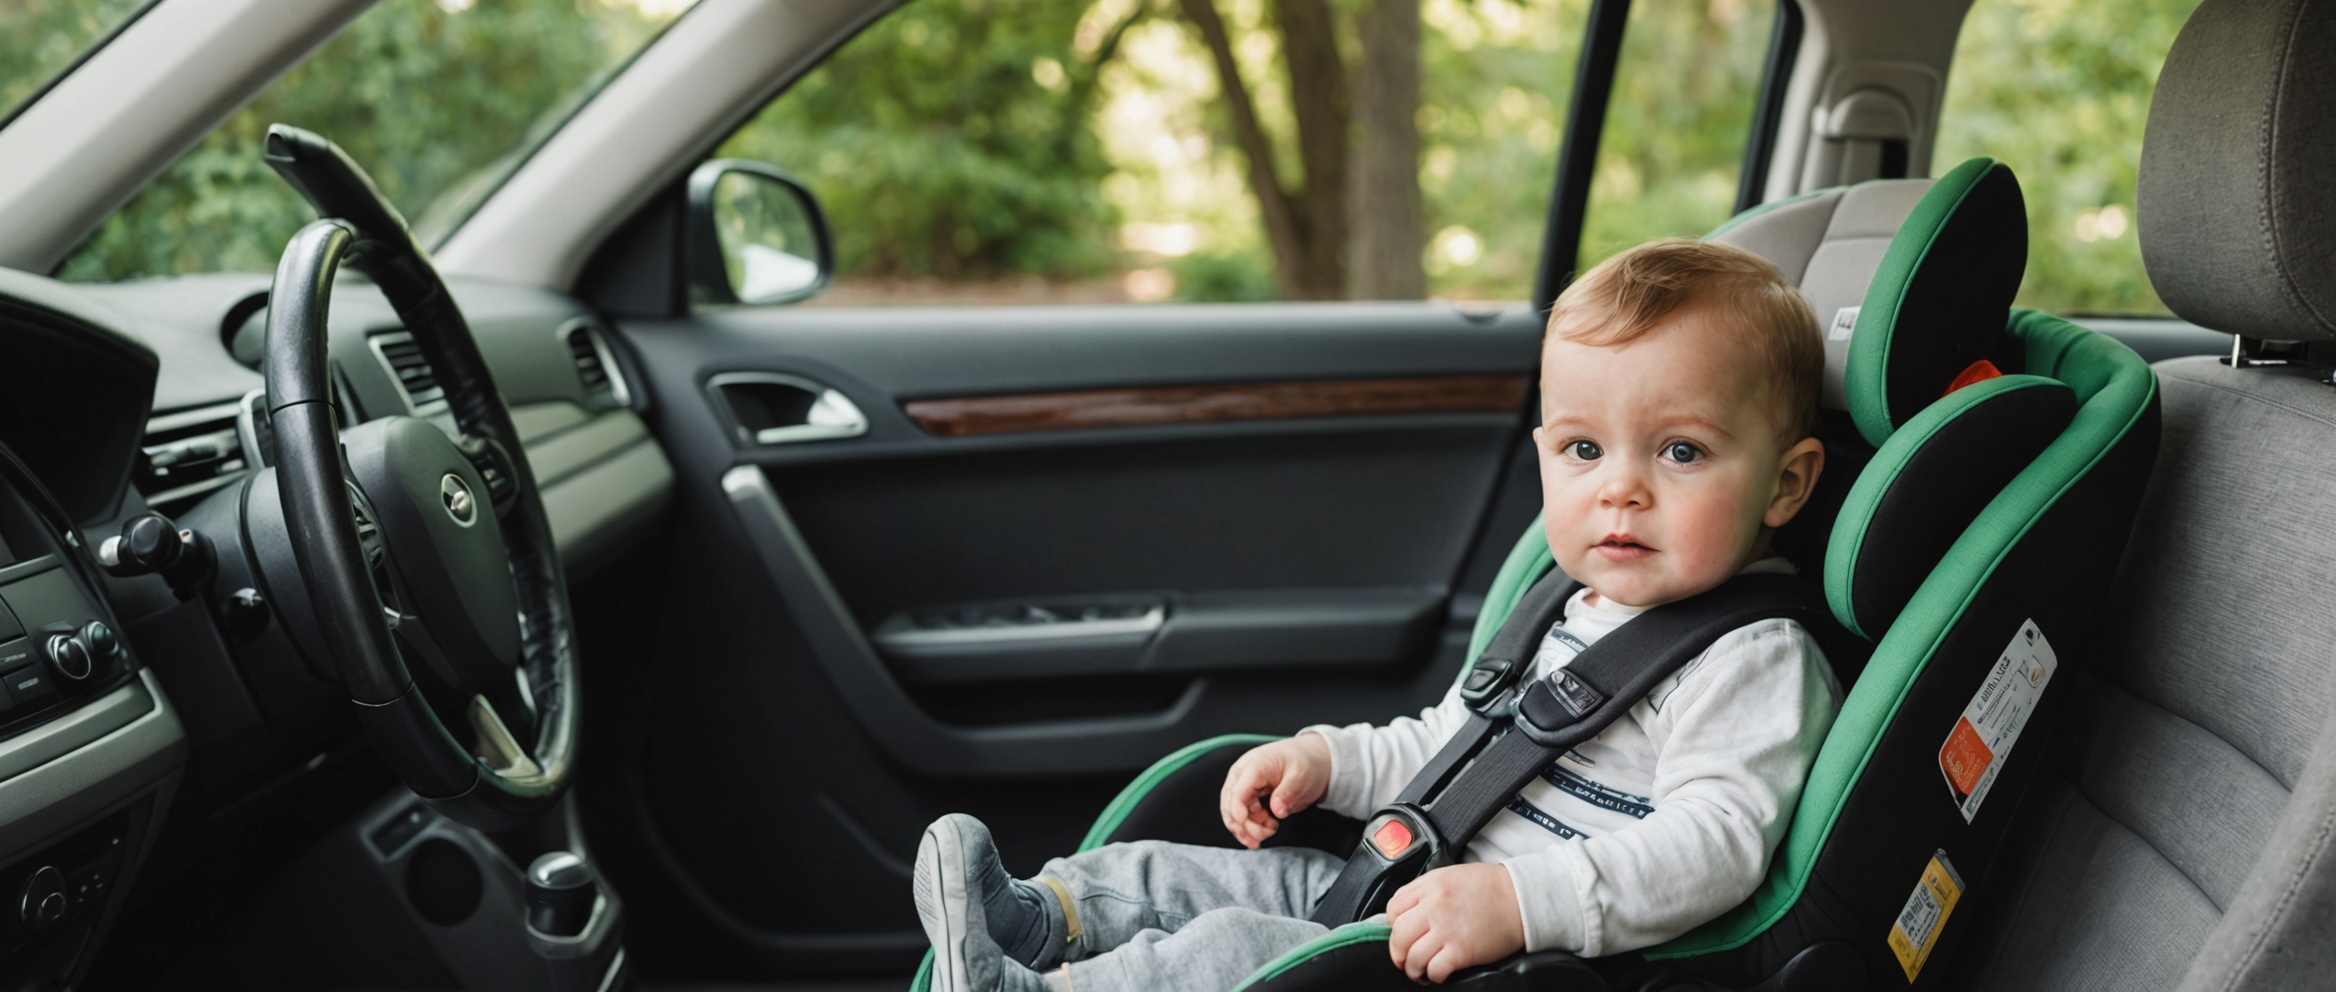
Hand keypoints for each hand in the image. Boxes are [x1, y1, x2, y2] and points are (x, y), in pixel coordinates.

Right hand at [1218, 734, 1331, 848]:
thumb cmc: (1305, 763)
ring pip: (1233, 813)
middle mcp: (1243, 774)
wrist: (1310, 757)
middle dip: (1243, 826)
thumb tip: (1277, 811)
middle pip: (1230, 804)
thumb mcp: (1302, 775)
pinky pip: (1241, 814)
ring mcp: (1244, 785)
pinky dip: (1249, 826)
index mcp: (1254, 765)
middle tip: (1265, 835)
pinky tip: (1265, 831)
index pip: (1238, 791)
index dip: (1239, 812)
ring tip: (1269, 832)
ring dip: (1246, 829)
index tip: (1251, 827)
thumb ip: (1288, 793)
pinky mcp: (1248, 795)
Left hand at [1386, 863, 1526, 983]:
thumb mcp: (1450, 876)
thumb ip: (1425, 891)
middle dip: (1397, 952)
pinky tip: (1438, 973)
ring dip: (1413, 968)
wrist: (1521, 898)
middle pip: (1398, 936)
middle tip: (1403, 958)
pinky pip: (1435, 970)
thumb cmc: (1489, 887)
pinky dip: (1433, 976)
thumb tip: (1405, 912)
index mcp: (1430, 886)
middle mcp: (1434, 907)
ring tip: (1420, 970)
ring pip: (1412, 957)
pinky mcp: (1462, 951)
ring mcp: (1447, 930)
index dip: (1393, 925)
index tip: (1401, 933)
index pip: (1393, 908)